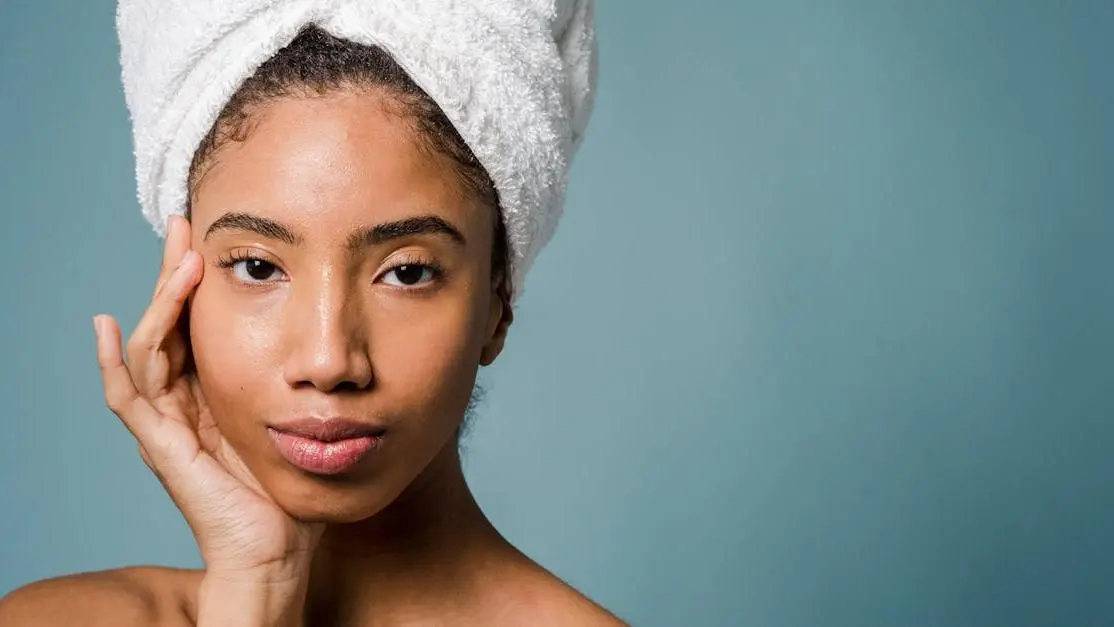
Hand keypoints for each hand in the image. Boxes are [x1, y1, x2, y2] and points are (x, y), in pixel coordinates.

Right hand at [93, 214, 323, 579]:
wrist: (280, 547)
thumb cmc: (293, 485)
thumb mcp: (300, 415)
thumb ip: (303, 381)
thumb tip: (335, 337)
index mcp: (215, 391)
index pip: (197, 321)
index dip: (198, 279)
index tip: (213, 233)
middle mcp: (185, 402)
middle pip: (168, 323)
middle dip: (174, 273)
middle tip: (184, 224)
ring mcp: (169, 424)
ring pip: (149, 348)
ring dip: (161, 302)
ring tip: (181, 261)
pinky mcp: (163, 448)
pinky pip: (126, 400)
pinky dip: (111, 364)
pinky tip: (105, 326)